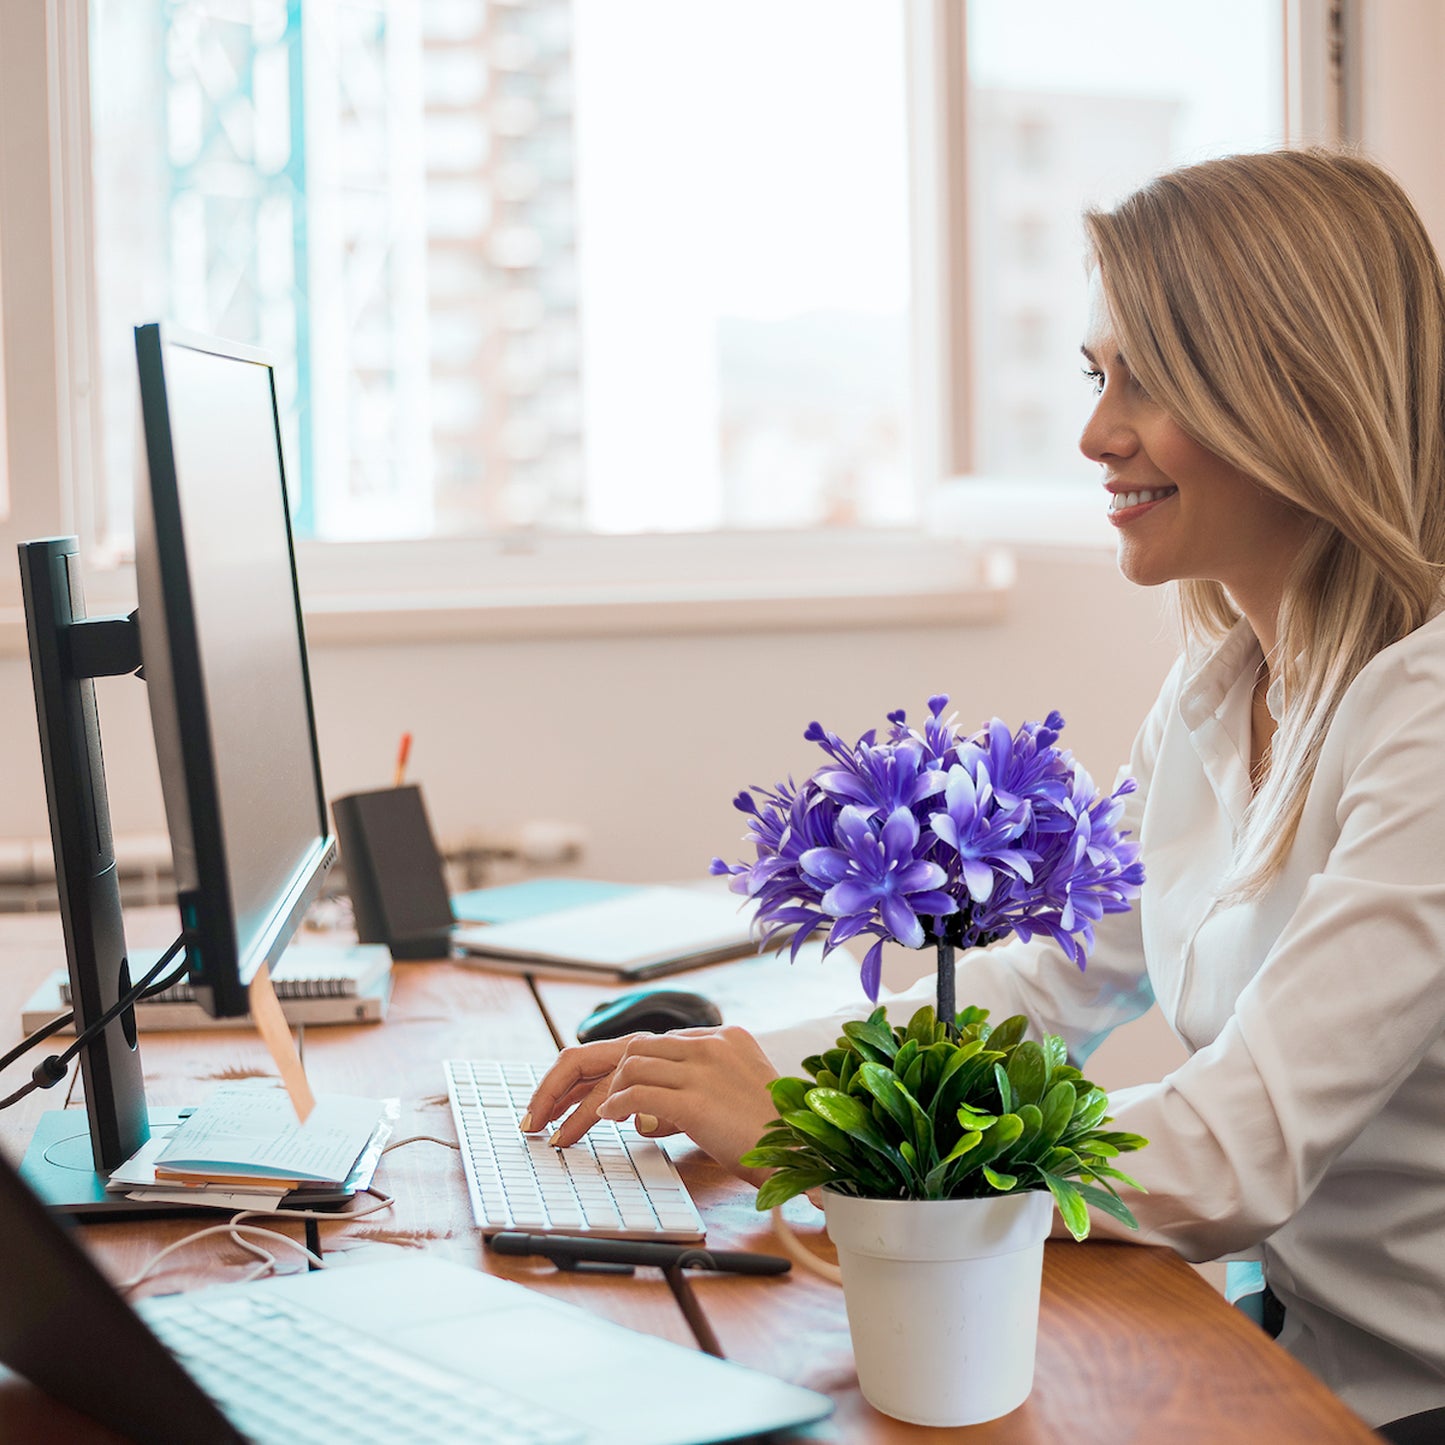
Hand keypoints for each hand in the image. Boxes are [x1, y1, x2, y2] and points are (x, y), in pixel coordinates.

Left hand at [524, 1026, 781, 1183]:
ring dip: (586, 1105)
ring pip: (626, 1068)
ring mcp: (704, 1065)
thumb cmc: (769, 1141)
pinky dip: (611, 1107)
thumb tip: (638, 1115)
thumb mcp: (725, 1109)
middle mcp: (708, 1043)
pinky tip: (597, 1125)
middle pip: (624, 1046)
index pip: (642, 1046)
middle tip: (536, 1112)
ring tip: (562, 1136)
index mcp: (716, 1040)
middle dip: (571, 1078)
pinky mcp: (700, 1095)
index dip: (598, 1073)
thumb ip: (682, 1102)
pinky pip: (639, 1093)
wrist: (807, 1154)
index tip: (565, 1101)